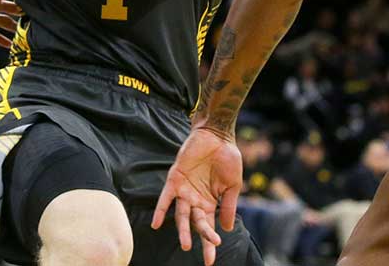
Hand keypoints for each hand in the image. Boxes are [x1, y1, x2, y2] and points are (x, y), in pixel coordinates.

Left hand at [151, 127, 242, 265]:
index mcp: (209, 202)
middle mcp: (195, 199)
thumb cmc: (227, 158)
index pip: (208, 227)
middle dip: (200, 239)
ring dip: (183, 230)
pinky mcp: (175, 179)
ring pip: (181, 215)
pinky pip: (165, 198)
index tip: (211, 261)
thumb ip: (229, 206)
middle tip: (204, 257)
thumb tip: (227, 229)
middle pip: (195, 224)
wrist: (217, 135)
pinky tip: (156, 224)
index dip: (209, 243)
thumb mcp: (233, 185)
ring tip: (186, 245)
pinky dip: (161, 210)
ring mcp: (184, 190)